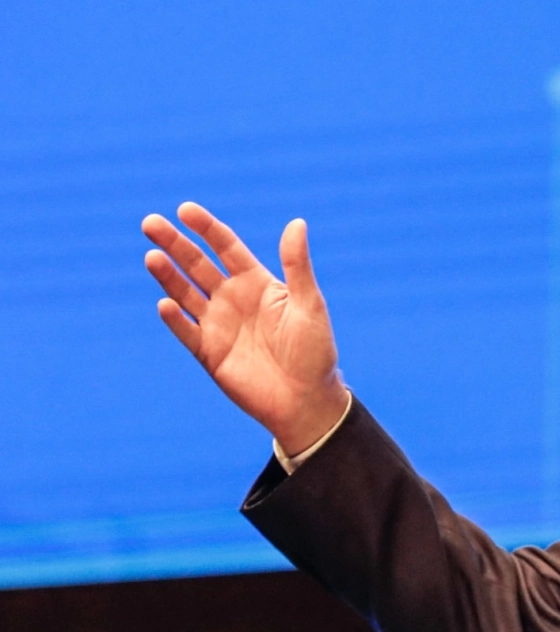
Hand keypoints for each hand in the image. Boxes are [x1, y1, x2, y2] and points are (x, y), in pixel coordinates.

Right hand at [142, 203, 347, 454]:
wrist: (307, 400)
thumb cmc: (315, 351)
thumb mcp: (309, 305)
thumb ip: (297, 266)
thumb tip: (297, 222)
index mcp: (256, 283)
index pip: (226, 247)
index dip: (205, 228)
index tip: (184, 209)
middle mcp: (232, 299)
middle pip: (197, 264)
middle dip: (174, 244)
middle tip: (151, 223)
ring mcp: (218, 325)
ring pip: (185, 293)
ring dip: (167, 276)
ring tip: (152, 257)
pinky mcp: (209, 353)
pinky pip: (186, 332)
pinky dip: (175, 319)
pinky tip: (166, 304)